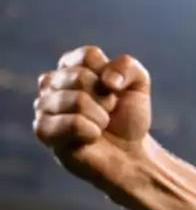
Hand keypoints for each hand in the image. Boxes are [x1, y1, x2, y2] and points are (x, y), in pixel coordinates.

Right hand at [33, 46, 152, 185]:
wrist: (130, 154)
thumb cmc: (127, 118)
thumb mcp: (138, 85)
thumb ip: (127, 66)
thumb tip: (108, 81)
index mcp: (70, 66)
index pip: (88, 56)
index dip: (111, 76)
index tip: (115, 91)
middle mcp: (51, 83)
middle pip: (80, 77)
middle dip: (106, 98)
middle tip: (108, 112)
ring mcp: (43, 106)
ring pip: (77, 100)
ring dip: (100, 117)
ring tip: (100, 126)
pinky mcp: (43, 130)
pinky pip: (72, 123)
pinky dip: (92, 131)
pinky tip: (90, 137)